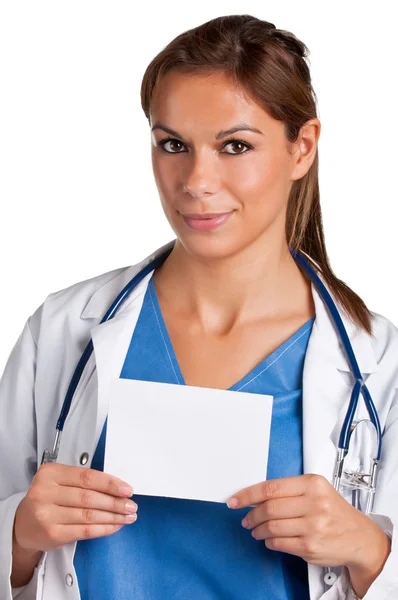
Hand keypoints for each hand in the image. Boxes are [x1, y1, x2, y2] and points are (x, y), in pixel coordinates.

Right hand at [14, 463, 137, 551]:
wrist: (23, 524)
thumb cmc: (47, 499)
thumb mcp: (59, 481)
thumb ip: (82, 481)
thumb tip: (117, 488)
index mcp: (50, 473)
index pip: (87, 477)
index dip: (110, 484)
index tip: (127, 489)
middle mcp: (45, 493)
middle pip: (89, 497)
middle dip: (115, 502)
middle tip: (131, 505)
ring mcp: (47, 515)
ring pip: (89, 515)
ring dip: (112, 517)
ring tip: (127, 517)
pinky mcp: (52, 534)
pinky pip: (84, 531)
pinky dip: (103, 528)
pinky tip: (114, 526)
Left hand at [226, 474, 389, 573]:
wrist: (360, 538)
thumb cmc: (335, 512)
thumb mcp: (317, 490)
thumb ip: (289, 490)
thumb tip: (255, 495)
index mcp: (313, 484)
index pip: (271, 487)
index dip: (247, 494)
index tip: (234, 500)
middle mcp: (314, 503)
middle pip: (269, 507)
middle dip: (251, 515)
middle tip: (245, 519)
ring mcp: (313, 526)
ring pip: (272, 526)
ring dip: (258, 529)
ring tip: (255, 530)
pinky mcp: (310, 546)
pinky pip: (279, 543)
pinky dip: (269, 541)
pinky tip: (269, 539)